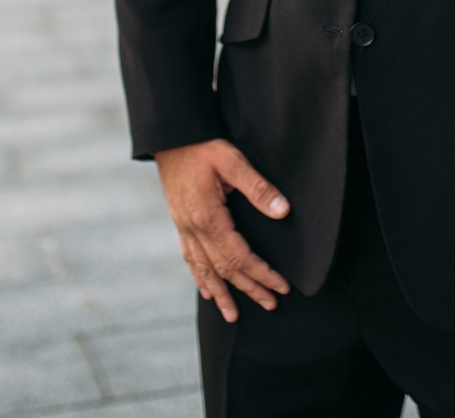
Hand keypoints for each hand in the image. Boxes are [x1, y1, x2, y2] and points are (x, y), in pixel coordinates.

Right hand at [153, 138, 291, 321]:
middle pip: (224, 269)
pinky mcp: (180, 223)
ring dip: (221, 293)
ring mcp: (184, 228)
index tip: (281, 287)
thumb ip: (258, 187)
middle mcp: (194, 229)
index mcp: (209, 217)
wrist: (171, 138)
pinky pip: (189, 258)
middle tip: (270, 304)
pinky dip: (199, 278)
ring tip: (233, 316)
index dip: (262, 273)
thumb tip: (283, 211)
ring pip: (204, 269)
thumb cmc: (203, 146)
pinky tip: (207, 291)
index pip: (239, 256)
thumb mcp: (233, 160)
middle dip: (248, 288)